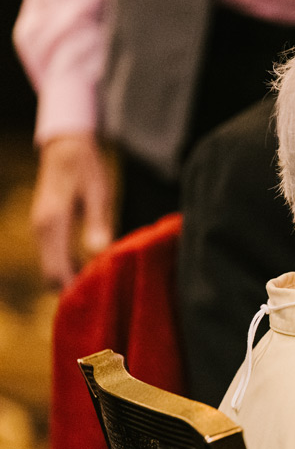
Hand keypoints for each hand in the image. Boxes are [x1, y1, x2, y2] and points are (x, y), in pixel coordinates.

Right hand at [31, 133, 114, 288]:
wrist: (66, 148)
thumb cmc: (87, 169)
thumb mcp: (99, 194)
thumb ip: (98, 224)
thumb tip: (99, 252)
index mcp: (53, 223)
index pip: (56, 269)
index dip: (74, 288)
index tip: (96, 301)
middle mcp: (41, 229)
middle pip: (50, 273)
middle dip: (71, 289)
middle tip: (101, 300)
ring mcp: (40, 228)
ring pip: (49, 265)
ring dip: (70, 278)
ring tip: (99, 287)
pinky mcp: (45, 226)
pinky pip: (52, 255)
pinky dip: (67, 266)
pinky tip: (89, 268)